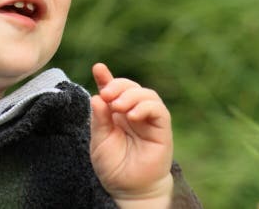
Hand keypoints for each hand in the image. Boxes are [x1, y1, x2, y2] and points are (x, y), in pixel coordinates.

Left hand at [89, 63, 173, 203]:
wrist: (128, 189)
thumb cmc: (113, 166)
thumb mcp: (99, 141)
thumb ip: (99, 119)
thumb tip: (96, 97)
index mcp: (116, 112)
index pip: (113, 89)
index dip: (106, 77)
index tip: (98, 68)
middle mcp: (133, 112)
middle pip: (130, 86)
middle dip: (118, 86)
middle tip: (107, 95)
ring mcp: (148, 119)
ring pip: (147, 94)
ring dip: (131, 95)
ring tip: (118, 106)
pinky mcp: (162, 129)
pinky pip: (158, 110)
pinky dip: (145, 107)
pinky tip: (132, 115)